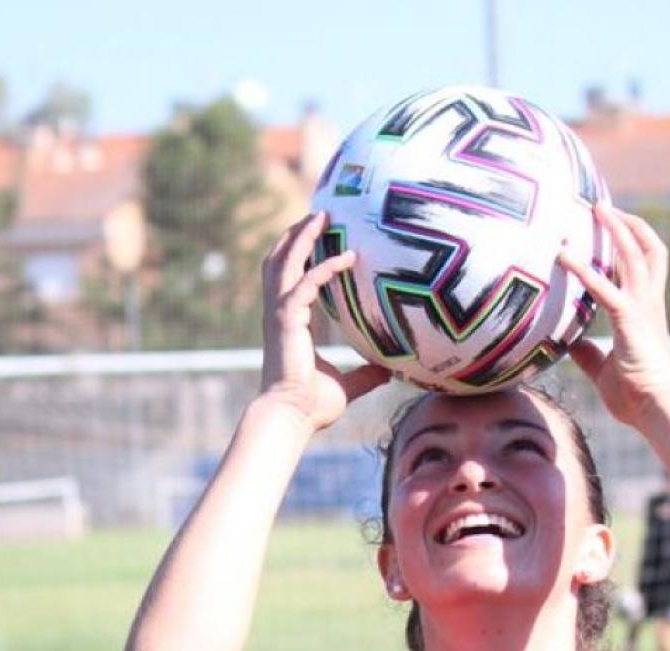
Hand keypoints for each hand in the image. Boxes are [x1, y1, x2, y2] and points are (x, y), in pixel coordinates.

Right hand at [257, 211, 389, 430]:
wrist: (292, 418)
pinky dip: (324, 267)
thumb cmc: (313, 405)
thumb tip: (390, 371)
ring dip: (303, 236)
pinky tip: (347, 257)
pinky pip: (306, 283)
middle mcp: (280, 312)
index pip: (290, 278)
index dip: (300, 254)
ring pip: (285, 262)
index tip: (320, 236)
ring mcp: (280, 314)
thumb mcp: (348, 385)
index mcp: (289, 322)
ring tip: (323, 216)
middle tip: (320, 214)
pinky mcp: (287, 320)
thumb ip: (366, 374)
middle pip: (280, 260)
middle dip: (296, 235)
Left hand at [557, 203, 669, 428]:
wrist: (655, 409)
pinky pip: (605, 287)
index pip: (642, 267)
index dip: (630, 243)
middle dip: (627, 224)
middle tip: (602, 205)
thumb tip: (572, 345)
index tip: (611, 228)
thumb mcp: (604, 371)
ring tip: (596, 207)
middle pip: (646, 250)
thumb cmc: (634, 396)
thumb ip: (590, 355)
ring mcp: (642, 308)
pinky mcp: (630, 319)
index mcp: (646, 313)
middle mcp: (648, 303)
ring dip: (616, 229)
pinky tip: (564, 257)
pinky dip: (585, 270)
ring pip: (635, 255)